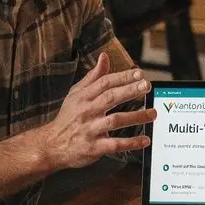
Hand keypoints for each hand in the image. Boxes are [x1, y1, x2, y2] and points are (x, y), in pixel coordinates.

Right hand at [43, 54, 154, 170]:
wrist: (52, 145)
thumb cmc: (68, 117)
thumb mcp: (76, 94)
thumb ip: (93, 76)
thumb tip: (105, 57)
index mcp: (83, 97)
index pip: (105, 83)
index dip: (122, 77)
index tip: (139, 74)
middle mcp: (87, 111)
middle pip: (110, 98)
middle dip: (130, 90)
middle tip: (147, 86)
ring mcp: (90, 129)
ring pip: (115, 121)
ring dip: (136, 117)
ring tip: (152, 113)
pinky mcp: (93, 147)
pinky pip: (115, 144)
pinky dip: (131, 143)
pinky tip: (145, 140)